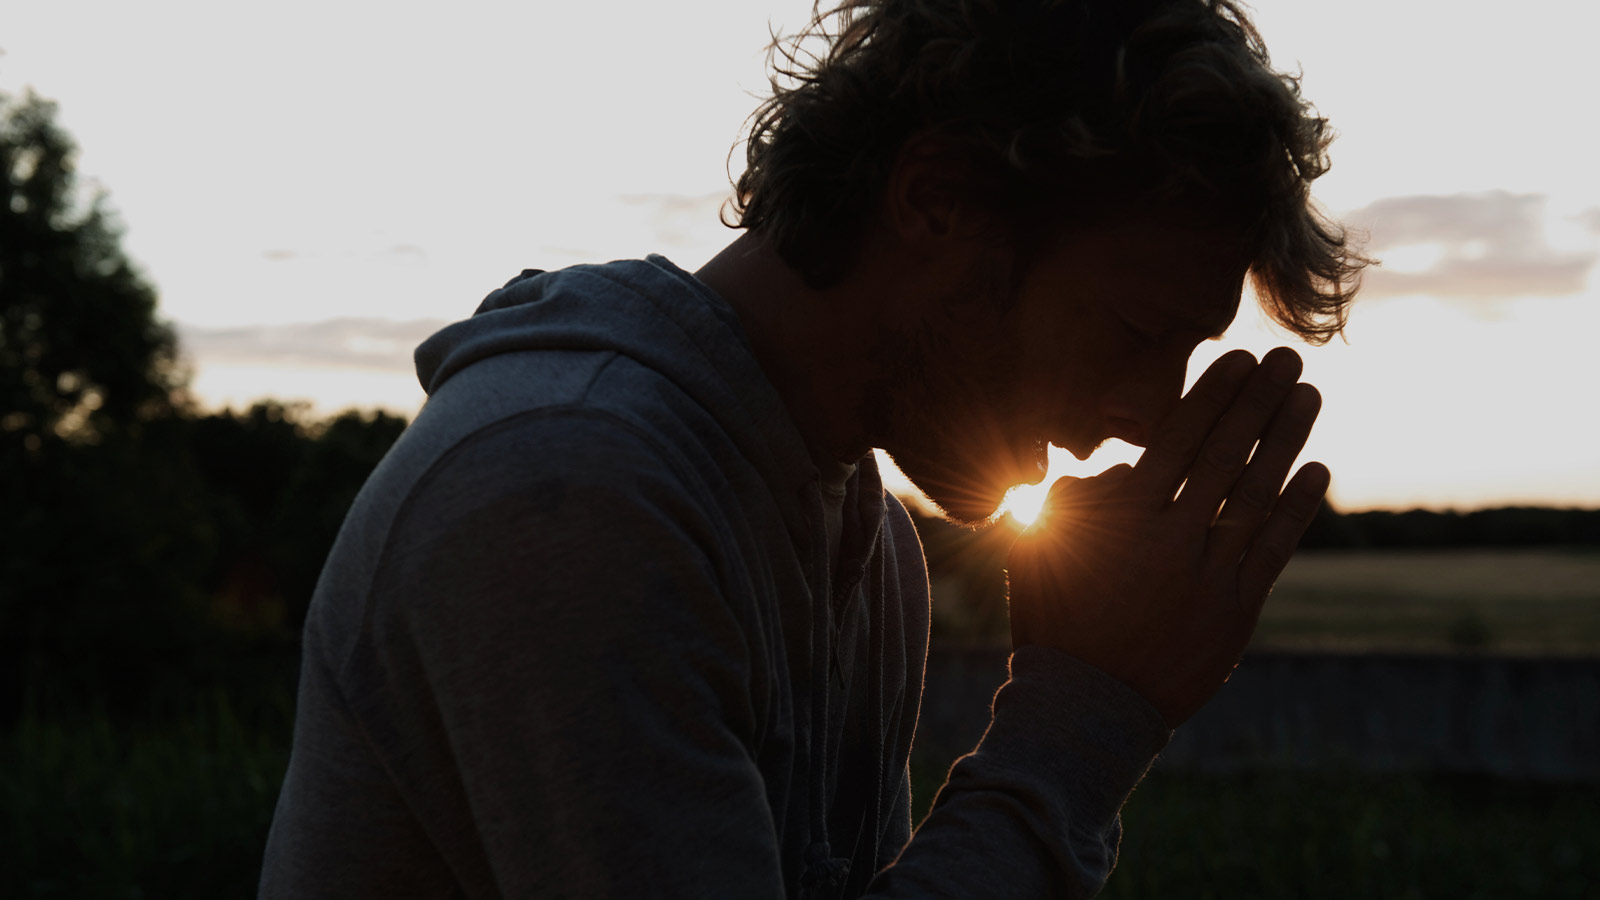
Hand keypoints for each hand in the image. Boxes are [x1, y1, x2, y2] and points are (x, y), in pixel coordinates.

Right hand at [1006, 347, 1328, 728]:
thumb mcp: (1037, 550)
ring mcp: (1208, 576)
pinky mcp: (1234, 612)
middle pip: (1225, 455)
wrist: (1086, 705)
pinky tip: (1317, 471)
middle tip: (1285, 359)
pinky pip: (1273, 551)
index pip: (1177, 440)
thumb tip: (1113, 468)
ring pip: (1256, 495)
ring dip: (1285, 440)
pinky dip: (1297, 510)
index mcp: (1123, 519)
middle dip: (1257, 401)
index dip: (1212, 396)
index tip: (1238, 359)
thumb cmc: (1055, 623)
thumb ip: (1070, 500)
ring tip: (1306, 398)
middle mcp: (1171, 538)